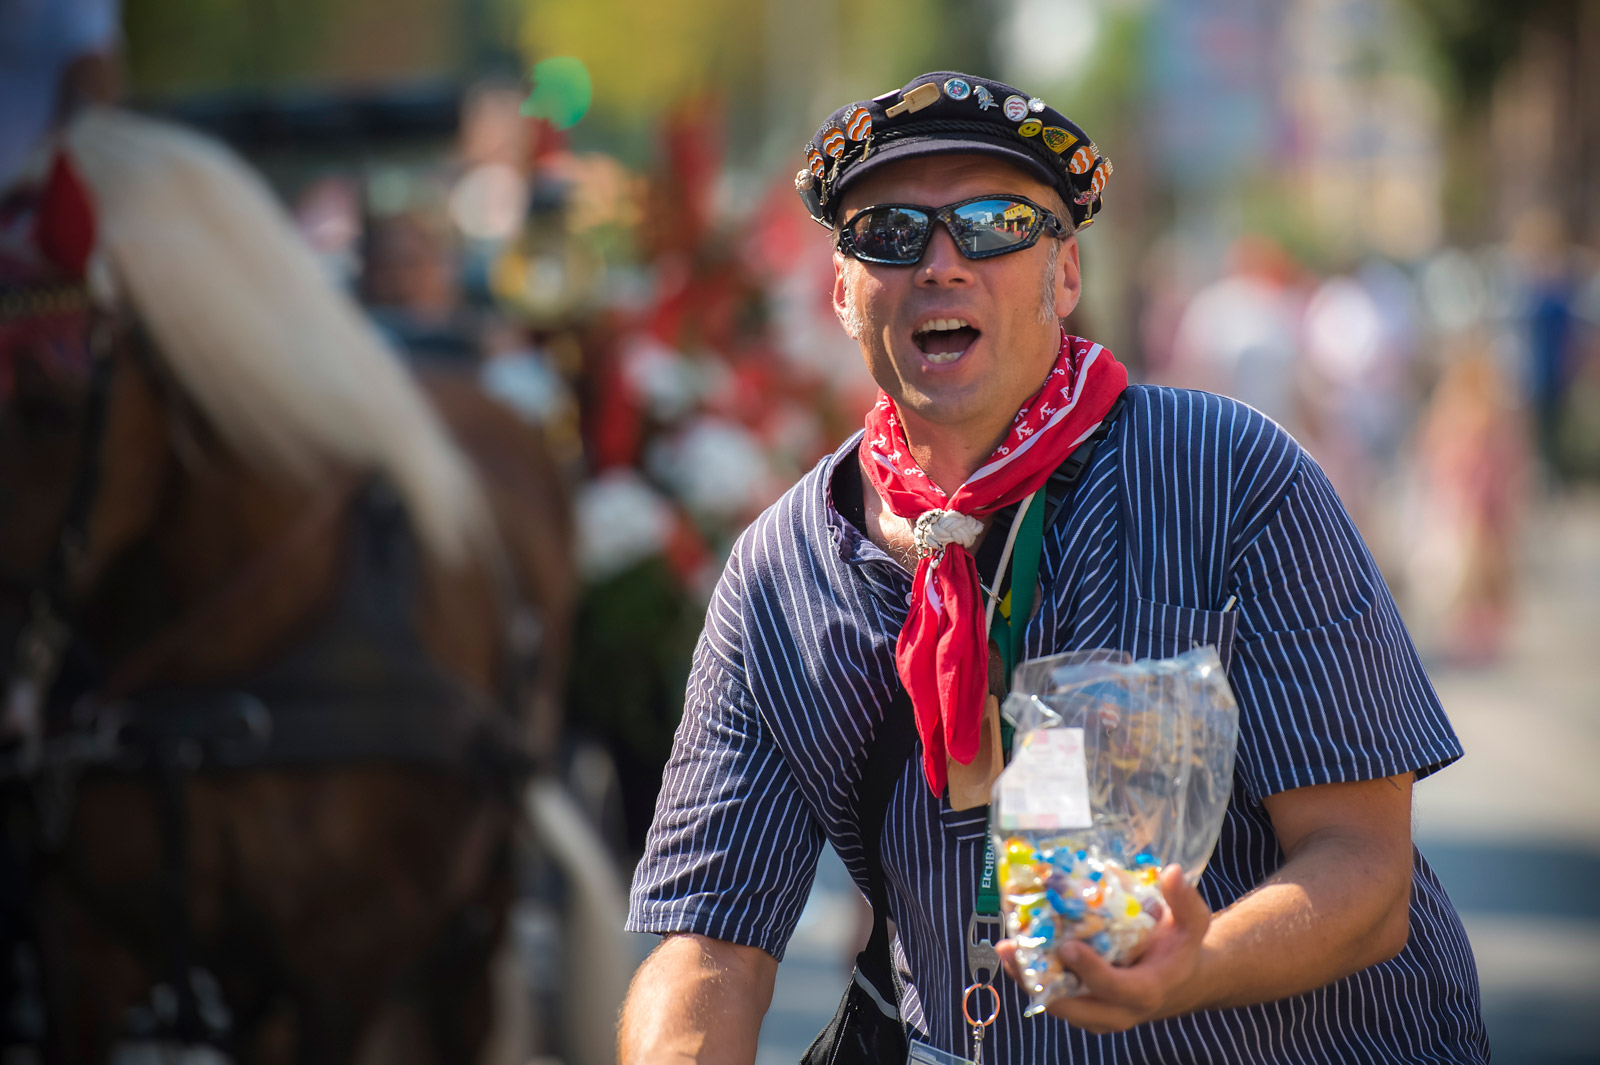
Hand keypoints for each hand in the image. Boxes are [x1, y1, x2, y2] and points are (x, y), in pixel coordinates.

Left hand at [996, 864, 1211, 1033]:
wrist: (1180, 981)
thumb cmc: (1181, 948)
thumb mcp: (1192, 924)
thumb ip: (1184, 900)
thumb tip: (1172, 872)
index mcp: (1146, 990)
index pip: (1114, 988)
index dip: (1091, 970)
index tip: (1068, 946)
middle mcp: (1119, 1011)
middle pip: (1074, 1008)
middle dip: (1039, 983)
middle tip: (1012, 951)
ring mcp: (1099, 1013)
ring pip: (1058, 1004)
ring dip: (1028, 979)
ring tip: (1004, 949)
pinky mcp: (1085, 1006)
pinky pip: (1056, 997)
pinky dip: (1034, 977)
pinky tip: (1015, 949)